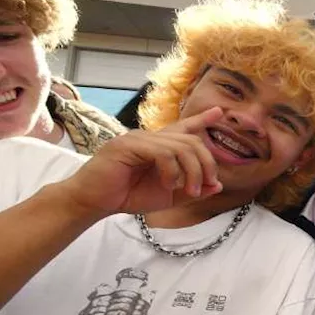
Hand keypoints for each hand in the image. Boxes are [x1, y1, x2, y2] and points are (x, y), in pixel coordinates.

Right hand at [59, 107, 224, 215]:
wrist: (95, 202)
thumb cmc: (128, 196)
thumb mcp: (169, 197)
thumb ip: (193, 190)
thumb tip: (218, 184)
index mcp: (159, 146)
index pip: (183, 128)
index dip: (201, 120)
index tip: (219, 112)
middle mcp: (150, 137)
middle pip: (192, 140)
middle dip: (206, 165)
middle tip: (204, 187)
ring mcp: (138, 138)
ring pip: (181, 147)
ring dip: (192, 172)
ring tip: (189, 192)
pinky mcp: (127, 145)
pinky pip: (163, 153)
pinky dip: (172, 171)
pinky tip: (168, 184)